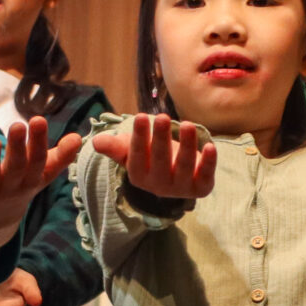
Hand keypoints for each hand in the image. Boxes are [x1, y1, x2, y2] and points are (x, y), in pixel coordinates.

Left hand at [0, 117, 82, 231]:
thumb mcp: (40, 175)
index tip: (38, 120)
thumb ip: (59, 157)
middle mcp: (11, 189)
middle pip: (15, 168)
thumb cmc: (19, 187)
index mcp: (30, 180)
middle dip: (17, 148)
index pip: (37, 161)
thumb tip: (79, 138)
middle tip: (18, 125)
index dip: (38, 142)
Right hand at [91, 114, 216, 201]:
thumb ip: (115, 147)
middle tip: (162, 117)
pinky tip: (210, 146)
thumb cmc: (150, 156)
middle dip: (160, 139)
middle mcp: (159, 185)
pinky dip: (209, 162)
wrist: (177, 175)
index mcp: (139, 176)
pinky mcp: (202, 187)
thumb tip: (96, 142)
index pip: (137, 157)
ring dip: (187, 146)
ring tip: (187, 124)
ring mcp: (181, 188)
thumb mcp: (131, 150)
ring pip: (184, 167)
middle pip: (160, 161)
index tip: (140, 117)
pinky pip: (206, 175)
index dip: (139, 138)